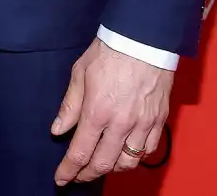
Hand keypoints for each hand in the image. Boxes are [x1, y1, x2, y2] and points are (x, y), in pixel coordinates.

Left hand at [52, 38, 172, 185]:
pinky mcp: (158, 121)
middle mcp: (121, 123)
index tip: (61, 178)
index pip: (80, 152)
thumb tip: (58, 130)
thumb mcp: (80, 72)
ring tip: (99, 164)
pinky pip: (147, 151)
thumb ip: (70, 105)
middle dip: (87, 174)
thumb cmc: (109, 51)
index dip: (69, 169)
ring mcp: (142, 124)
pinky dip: (134, 157)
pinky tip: (124, 153)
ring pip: (127, 163)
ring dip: (111, 169)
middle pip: (103, 163)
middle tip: (77, 175)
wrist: (143, 39)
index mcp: (98, 110)